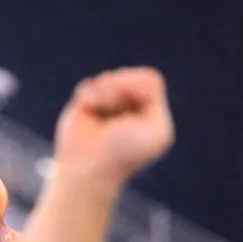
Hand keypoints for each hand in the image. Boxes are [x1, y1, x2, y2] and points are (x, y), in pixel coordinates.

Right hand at [53, 67, 174, 188]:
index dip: (135, 86)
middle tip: (110, 115)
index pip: (150, 79)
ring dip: (101, 93)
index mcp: (155, 119)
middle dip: (116, 88)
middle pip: (129, 75)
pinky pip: (91, 84)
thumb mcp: (154, 129)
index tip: (128, 110)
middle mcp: (136, 112)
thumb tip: (122, 79)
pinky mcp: (92, 109)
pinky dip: (87, 95)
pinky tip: (87, 111)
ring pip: (109, 77)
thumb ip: (151, 93)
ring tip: (95, 112)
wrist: (87, 166)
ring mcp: (114, 109)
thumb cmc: (122, 154)